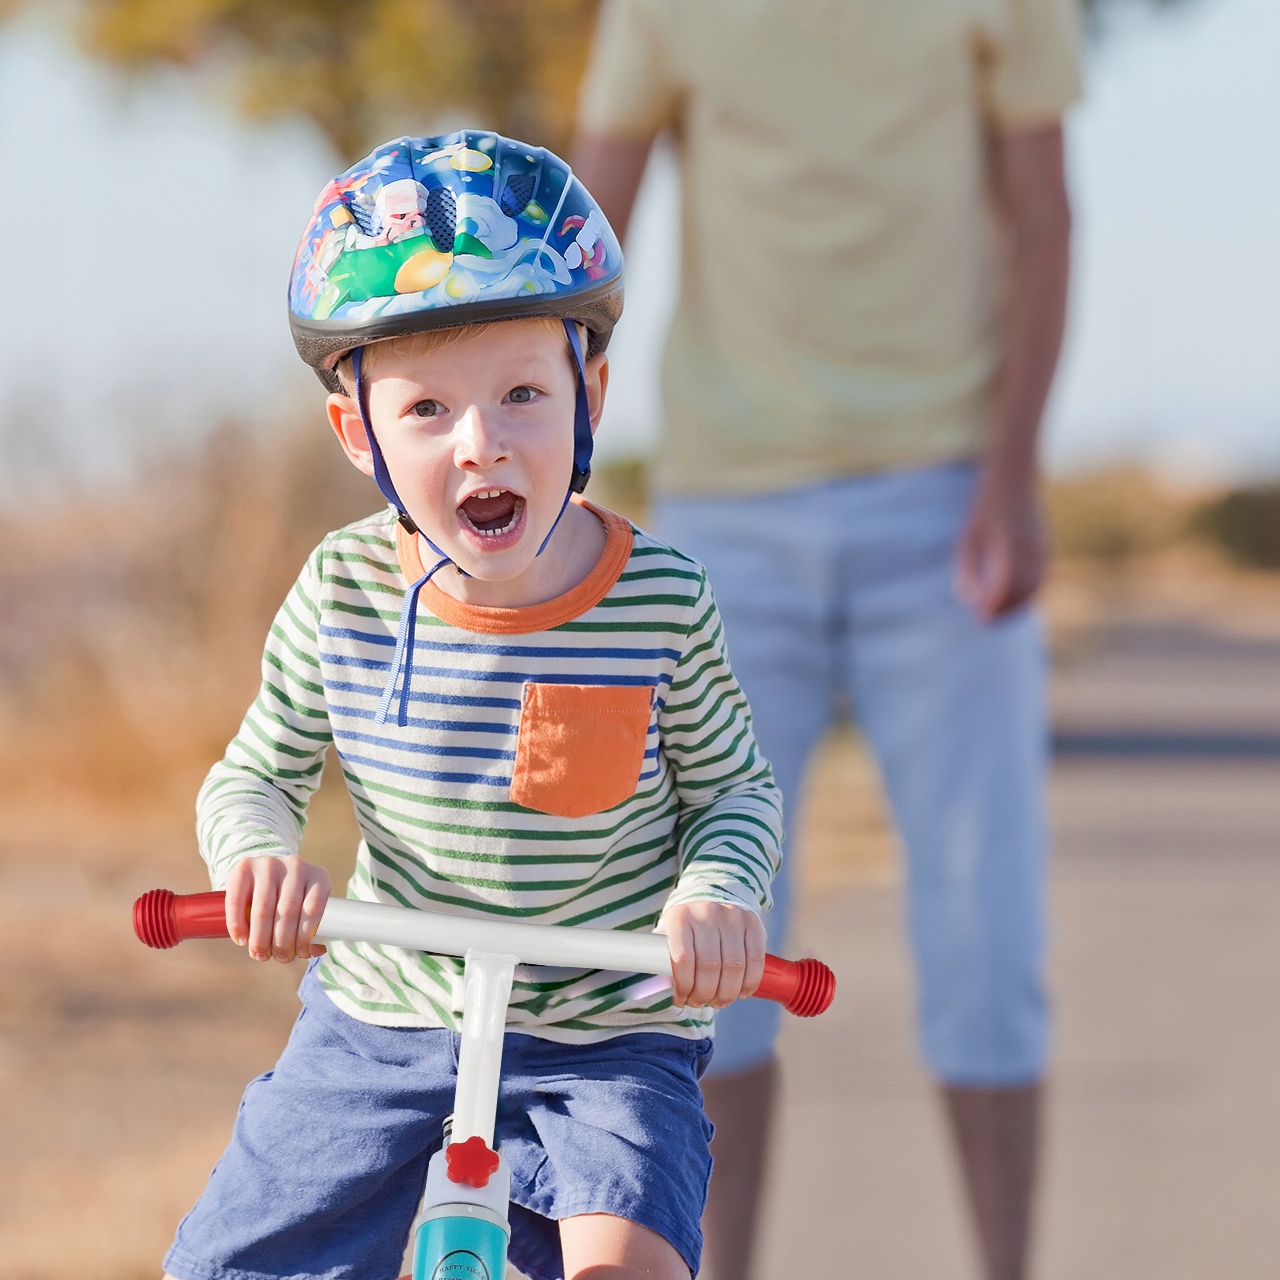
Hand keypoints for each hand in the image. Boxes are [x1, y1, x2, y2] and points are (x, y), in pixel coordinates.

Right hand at [225, 855, 330, 962]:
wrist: (267, 872)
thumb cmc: (291, 897)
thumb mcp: (308, 905)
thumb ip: (314, 926)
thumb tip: (315, 950)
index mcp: (318, 876)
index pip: (314, 908)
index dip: (306, 936)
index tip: (299, 953)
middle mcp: (295, 866)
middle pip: (287, 911)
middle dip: (282, 942)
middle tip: (279, 958)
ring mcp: (269, 864)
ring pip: (263, 908)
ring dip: (261, 938)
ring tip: (260, 954)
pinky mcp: (244, 867)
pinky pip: (237, 900)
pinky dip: (238, 924)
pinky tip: (241, 940)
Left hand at [659, 900, 766, 1007]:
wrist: (713, 901)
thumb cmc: (688, 930)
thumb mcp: (670, 936)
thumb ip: (663, 960)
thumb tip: (662, 990)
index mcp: (680, 918)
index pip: (683, 958)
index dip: (684, 985)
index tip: (681, 999)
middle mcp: (707, 913)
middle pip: (709, 966)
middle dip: (705, 994)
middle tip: (700, 1003)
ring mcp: (732, 916)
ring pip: (734, 966)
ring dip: (726, 993)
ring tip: (719, 1001)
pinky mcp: (753, 923)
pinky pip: (755, 960)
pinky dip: (749, 983)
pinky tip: (741, 992)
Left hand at [954, 468, 1047, 621]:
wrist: (1015, 479)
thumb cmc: (985, 508)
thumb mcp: (968, 536)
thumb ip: (967, 567)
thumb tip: (967, 598)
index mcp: (1009, 544)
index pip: (1005, 584)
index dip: (993, 604)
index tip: (980, 617)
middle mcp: (1030, 548)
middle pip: (1022, 590)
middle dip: (1004, 610)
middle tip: (986, 622)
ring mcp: (1042, 547)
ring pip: (1034, 587)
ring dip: (1017, 605)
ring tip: (998, 615)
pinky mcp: (1046, 548)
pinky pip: (1040, 578)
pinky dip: (1029, 593)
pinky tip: (1013, 601)